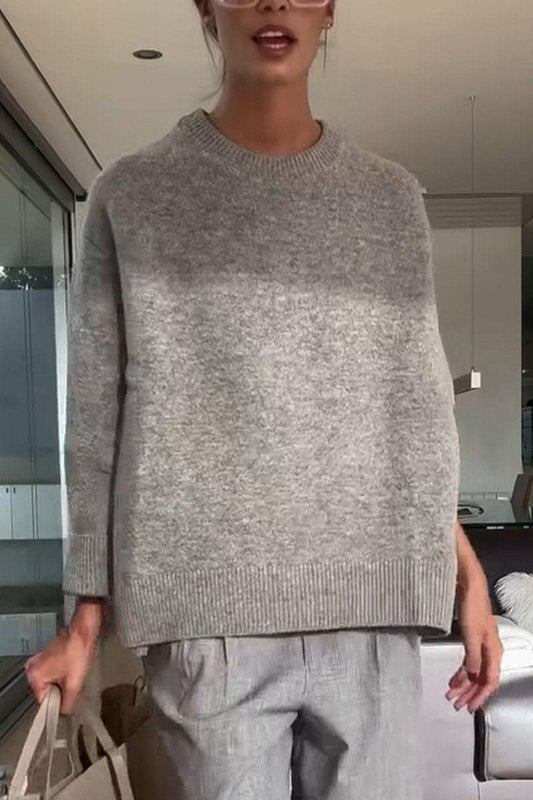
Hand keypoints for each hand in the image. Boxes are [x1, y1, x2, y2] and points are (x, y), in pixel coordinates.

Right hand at [25, 599, 103, 714]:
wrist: (83, 631)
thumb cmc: (78, 651)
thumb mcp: (75, 683)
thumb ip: (68, 702)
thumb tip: (65, 713)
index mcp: (35, 676)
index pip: (43, 702)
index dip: (57, 704)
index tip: (67, 703)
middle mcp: (33, 668)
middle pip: (47, 692)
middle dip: (61, 693)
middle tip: (74, 687)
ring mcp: (39, 661)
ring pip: (51, 683)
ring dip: (63, 684)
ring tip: (75, 676)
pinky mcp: (47, 657)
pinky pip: (53, 674)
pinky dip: (63, 676)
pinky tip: (73, 670)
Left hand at [445, 577, 502, 712]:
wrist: (468, 587)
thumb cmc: (472, 609)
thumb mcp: (472, 635)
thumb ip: (473, 657)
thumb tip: (472, 676)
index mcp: (494, 652)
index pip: (489, 681)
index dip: (480, 696)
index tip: (469, 709)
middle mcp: (490, 651)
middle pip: (481, 679)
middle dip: (469, 694)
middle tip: (455, 705)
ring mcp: (481, 646)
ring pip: (474, 672)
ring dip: (463, 685)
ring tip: (450, 695)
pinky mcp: (472, 639)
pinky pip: (468, 662)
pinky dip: (460, 672)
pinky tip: (452, 680)